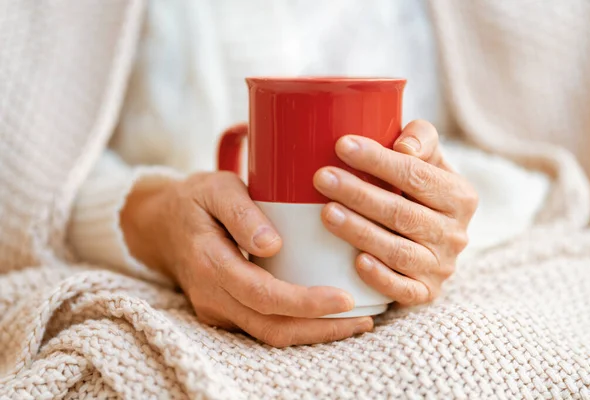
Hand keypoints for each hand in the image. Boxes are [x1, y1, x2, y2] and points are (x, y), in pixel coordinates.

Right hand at [120, 171, 372, 346]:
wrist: (161, 224)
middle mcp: (212, 296)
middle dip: (320, 329)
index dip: (305, 303)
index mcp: (210, 264)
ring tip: (355, 322)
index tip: (344, 298)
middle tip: (364, 319)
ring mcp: (216, 309)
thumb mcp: (216, 188)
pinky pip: (263, 328)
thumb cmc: (196, 200)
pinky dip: (298, 326)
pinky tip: (326, 314)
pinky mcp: (225, 312)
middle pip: (271, 328)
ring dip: (313, 333)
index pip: (262, 295)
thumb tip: (272, 246)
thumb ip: (241, 213)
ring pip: (269, 335)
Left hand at [313, 120, 477, 305]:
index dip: (378, 161)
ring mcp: (441, 267)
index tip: (342, 146)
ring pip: (398, 251)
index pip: (416, 175)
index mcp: (460, 196)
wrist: (430, 243)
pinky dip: (380, 276)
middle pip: (402, 213)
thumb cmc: (418, 192)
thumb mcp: (428, 161)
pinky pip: (402, 289)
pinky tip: (355, 261)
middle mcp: (455, 234)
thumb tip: (403, 146)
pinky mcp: (426, 293)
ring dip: (360, 231)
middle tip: (322, 178)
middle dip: (359, 194)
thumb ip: (421, 139)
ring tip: (326, 212)